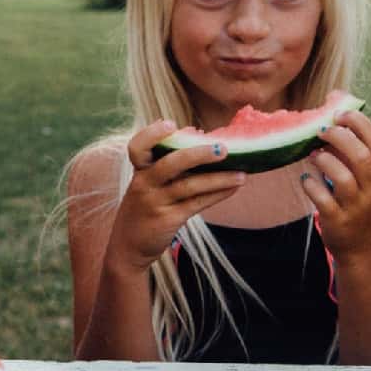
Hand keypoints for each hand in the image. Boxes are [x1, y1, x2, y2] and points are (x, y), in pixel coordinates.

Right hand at [103, 120, 247, 272]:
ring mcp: (156, 202)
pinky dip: (217, 194)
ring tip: (242, 174)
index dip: (152, 134)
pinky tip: (233, 187)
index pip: (138, 147)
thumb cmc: (144, 209)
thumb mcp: (146, 186)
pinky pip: (197, 203)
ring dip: (219, 178)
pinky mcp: (168, 220)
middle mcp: (145, 184)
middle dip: (198, 154)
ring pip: (190, 186)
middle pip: (170, 163)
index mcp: (139, 171)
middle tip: (223, 148)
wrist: (127, 246)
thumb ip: (167, 168)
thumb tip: (204, 145)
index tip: (171, 124)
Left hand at [299, 111, 370, 260]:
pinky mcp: (338, 222)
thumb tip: (332, 126)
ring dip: (323, 161)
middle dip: (338, 137)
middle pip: (359, 155)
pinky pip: (322, 199)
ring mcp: (356, 207)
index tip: (339, 114)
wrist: (366, 253)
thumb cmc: (364, 210)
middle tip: (320, 131)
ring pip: (342, 177)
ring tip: (313, 156)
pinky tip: (306, 179)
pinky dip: (310, 185)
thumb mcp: (369, 184)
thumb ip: (355, 158)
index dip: (357, 122)